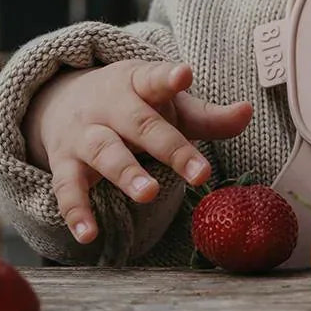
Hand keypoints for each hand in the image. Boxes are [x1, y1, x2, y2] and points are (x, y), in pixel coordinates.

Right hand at [22, 60, 252, 244]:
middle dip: (170, 147)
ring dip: (127, 174)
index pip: (155, 78)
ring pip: (105, 152)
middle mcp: (110, 106)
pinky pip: (67, 188)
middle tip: (200, 173)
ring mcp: (85, 134)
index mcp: (139, 83)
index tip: (184, 74)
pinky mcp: (65, 163)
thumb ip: (207, 115)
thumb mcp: (168, 105)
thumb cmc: (133, 106)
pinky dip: (77, 212)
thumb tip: (248, 112)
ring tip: (150, 194)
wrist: (62, 100)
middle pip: (140, 124)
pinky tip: (90, 235)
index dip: (170, 77)